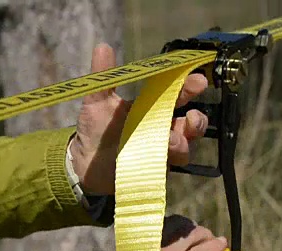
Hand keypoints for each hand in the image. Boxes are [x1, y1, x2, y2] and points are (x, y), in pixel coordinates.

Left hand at [70, 43, 209, 194]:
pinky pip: (167, 170)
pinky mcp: (154, 171)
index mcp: (152, 108)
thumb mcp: (97, 101)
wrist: (84, 162)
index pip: (177, 94)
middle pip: (191, 124)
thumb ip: (104, 78)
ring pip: (183, 148)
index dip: (190, 87)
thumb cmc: (95, 128)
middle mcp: (161, 129)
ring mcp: (160, 151)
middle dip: (196, 121)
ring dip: (182, 143)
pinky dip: (165, 164)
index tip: (198, 81)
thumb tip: (102, 47)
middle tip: (190, 118)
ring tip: (170, 141)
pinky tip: (158, 159)